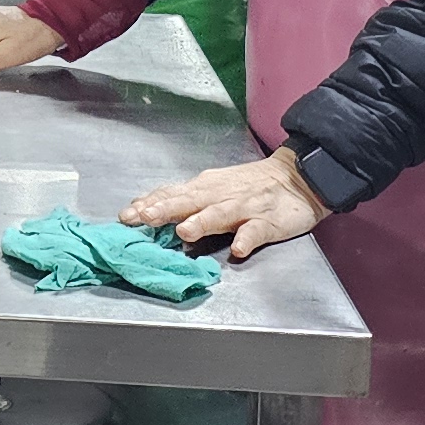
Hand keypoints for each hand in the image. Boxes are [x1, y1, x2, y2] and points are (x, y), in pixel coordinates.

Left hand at [123, 148, 331, 261]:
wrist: (298, 175)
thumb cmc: (249, 185)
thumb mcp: (213, 188)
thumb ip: (183, 199)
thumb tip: (146, 209)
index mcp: (204, 188)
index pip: (172, 194)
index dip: (149, 204)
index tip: (126, 216)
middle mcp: (220, 195)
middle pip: (189, 201)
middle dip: (166, 209)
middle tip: (144, 219)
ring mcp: (244, 208)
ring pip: (220, 214)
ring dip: (202, 222)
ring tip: (185, 232)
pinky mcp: (268, 221)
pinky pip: (256, 231)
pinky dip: (247, 239)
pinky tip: (238, 249)